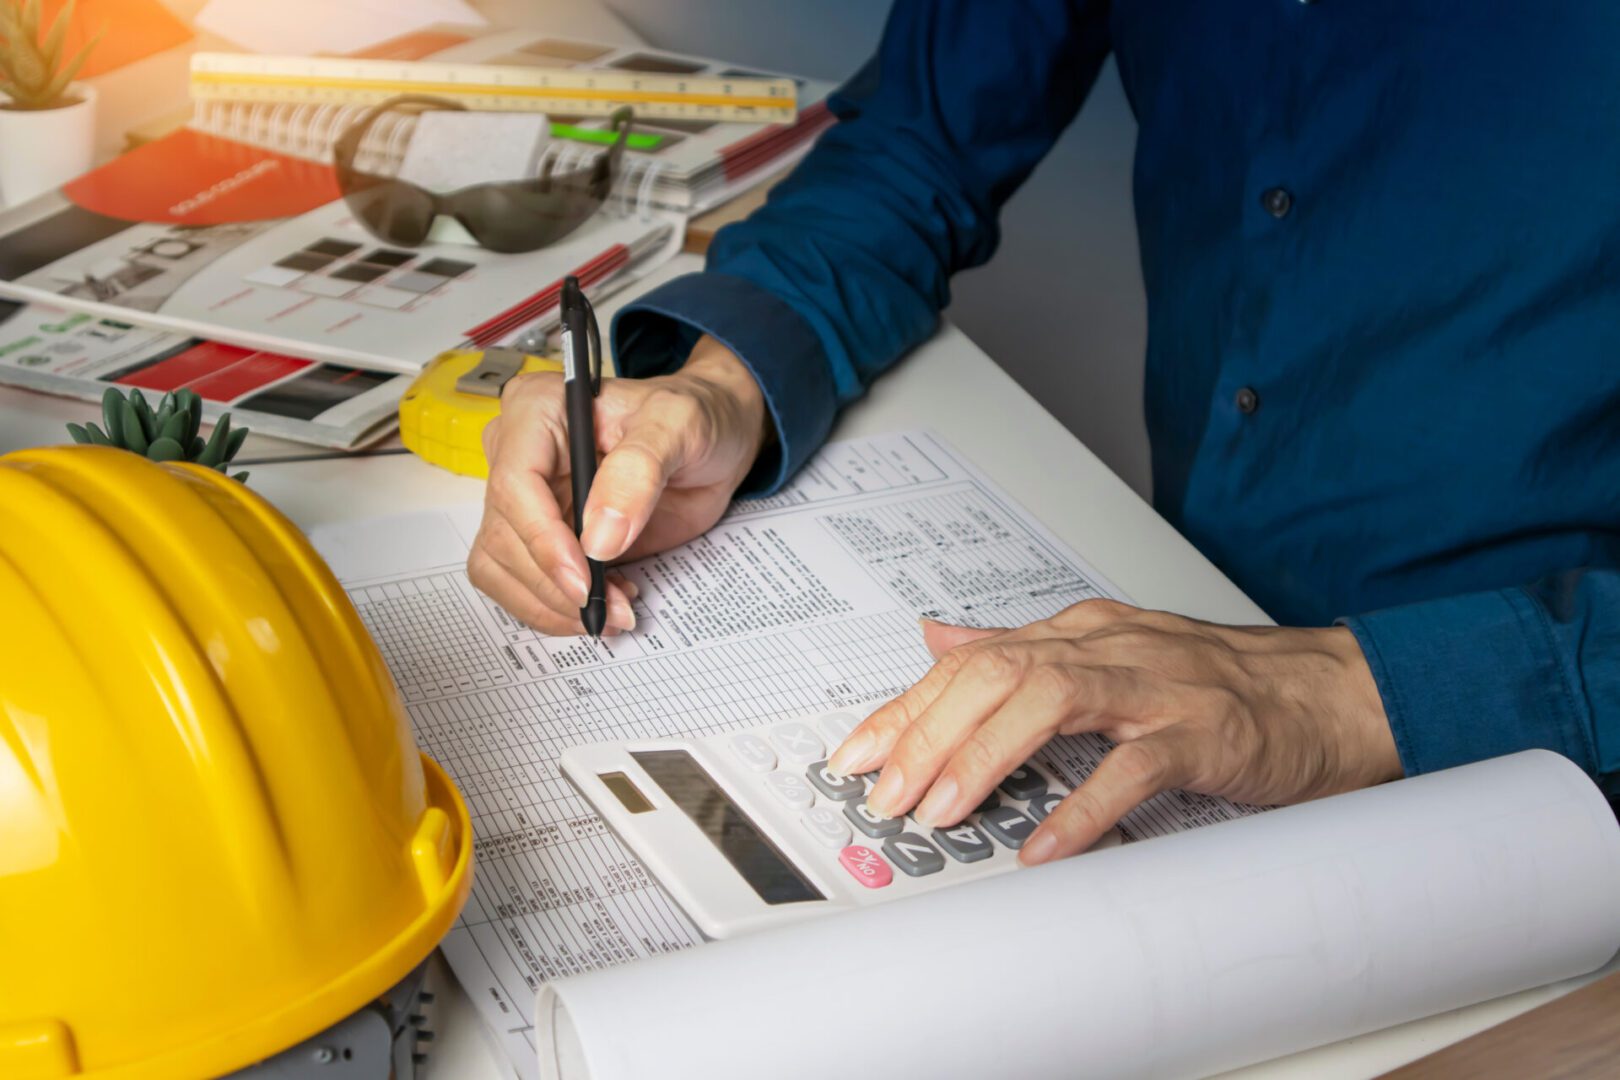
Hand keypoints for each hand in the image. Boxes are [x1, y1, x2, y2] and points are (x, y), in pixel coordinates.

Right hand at [468, 335, 768, 634]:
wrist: (711, 441)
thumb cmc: (692, 418)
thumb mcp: (679, 426)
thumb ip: (639, 471)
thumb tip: (600, 538)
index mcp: (538, 408)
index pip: (515, 482)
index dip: (543, 538)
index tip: (583, 578)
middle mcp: (519, 453)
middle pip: (504, 535)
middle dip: (555, 584)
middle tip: (613, 607)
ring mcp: (526, 499)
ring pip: (503, 567)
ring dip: (553, 604)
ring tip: (615, 609)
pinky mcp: (542, 536)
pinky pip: (524, 584)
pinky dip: (558, 608)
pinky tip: (606, 602)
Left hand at [827, 599, 1400, 864]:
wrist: (1332, 692)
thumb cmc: (1220, 682)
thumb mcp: (1106, 651)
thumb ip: (1020, 649)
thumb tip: (936, 638)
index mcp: (1080, 633)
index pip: (970, 660)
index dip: (905, 707)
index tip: (856, 754)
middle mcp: (1108, 648)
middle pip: (995, 673)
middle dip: (927, 732)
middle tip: (885, 791)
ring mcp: (1156, 687)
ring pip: (1049, 700)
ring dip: (983, 758)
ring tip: (941, 811)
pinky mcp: (1203, 733)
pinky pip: (1133, 767)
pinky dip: (1083, 806)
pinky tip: (1044, 845)